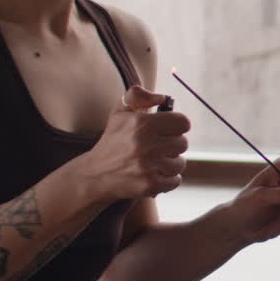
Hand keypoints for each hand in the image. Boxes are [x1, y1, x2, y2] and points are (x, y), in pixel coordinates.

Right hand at [85, 84, 190, 200]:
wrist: (96, 174)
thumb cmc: (113, 141)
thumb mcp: (120, 112)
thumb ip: (138, 95)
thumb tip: (162, 97)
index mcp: (142, 123)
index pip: (182, 123)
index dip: (177, 126)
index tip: (169, 130)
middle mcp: (146, 144)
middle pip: (183, 143)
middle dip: (172, 145)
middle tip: (158, 148)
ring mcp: (148, 166)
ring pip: (180, 163)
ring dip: (170, 164)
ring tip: (154, 162)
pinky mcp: (150, 185)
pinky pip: (175, 181)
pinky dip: (168, 180)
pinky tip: (154, 174)